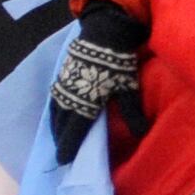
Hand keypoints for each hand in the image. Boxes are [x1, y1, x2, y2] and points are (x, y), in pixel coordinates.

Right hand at [47, 0, 146, 163]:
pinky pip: (53, 100)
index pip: (73, 132)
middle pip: (61, 125)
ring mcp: (62, 86)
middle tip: (60, 155)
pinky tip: (56, 114)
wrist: (102, 33)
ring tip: (57, 138)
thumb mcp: (127, 88)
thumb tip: (141, 134)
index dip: (68, 147)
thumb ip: (131, 112)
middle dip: (60, 140)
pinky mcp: (60, 76)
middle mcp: (69, 98)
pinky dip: (54, 112)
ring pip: (55, 113)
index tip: (64, 161)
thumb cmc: (117, 62)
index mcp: (85, 104)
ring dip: (55, 127)